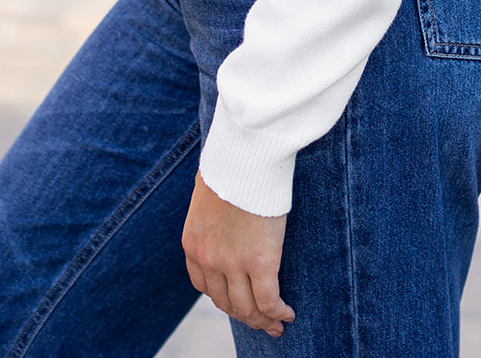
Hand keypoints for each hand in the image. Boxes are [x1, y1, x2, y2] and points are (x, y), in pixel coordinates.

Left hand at [182, 172, 293, 336]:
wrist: (243, 157)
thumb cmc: (230, 164)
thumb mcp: (207, 190)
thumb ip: (212, 207)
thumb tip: (221, 204)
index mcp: (193, 244)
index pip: (204, 286)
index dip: (223, 298)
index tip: (237, 301)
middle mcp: (208, 260)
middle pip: (225, 302)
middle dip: (243, 315)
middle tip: (260, 320)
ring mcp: (233, 264)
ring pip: (247, 307)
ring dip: (262, 320)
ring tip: (276, 324)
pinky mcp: (259, 263)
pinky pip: (268, 300)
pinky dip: (278, 312)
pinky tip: (287, 314)